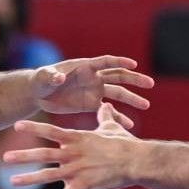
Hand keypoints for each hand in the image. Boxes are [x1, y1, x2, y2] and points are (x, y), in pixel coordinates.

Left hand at [3, 102, 138, 188]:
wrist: (136, 161)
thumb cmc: (125, 143)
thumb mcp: (112, 127)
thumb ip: (105, 116)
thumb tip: (105, 105)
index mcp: (77, 138)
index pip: (50, 131)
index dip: (33, 127)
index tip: (17, 124)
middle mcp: (72, 154)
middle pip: (43, 154)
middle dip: (23, 156)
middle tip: (5, 156)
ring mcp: (76, 170)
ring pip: (48, 175)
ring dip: (29, 178)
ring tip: (12, 181)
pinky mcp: (83, 186)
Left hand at [31, 55, 153, 119]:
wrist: (38, 93)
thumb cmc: (40, 81)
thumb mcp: (44, 77)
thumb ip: (52, 76)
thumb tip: (60, 77)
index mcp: (85, 67)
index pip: (106, 62)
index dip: (119, 62)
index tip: (134, 65)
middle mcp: (93, 77)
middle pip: (118, 76)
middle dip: (134, 80)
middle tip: (150, 85)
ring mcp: (94, 91)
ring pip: (117, 93)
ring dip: (131, 99)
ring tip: (146, 105)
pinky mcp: (91, 104)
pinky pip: (108, 111)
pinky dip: (118, 117)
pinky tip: (129, 126)